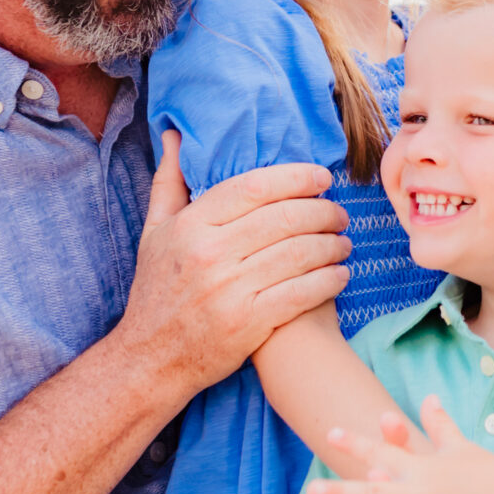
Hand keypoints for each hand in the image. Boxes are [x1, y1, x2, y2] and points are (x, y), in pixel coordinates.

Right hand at [121, 132, 350, 391]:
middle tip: (339, 214)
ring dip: (332, 245)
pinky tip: (340, 274)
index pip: (255, 187)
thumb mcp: (154, 232)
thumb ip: (169, 181)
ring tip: (343, 243)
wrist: (150, 360)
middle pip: (285, 218)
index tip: (321, 178)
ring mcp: (230, 290)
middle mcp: (210, 254)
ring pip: (299, 253)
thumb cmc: (157, 290)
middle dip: (323, 211)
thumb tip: (175, 134)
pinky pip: (302, 292)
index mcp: (190, 225)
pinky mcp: (248, 324)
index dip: (295, 177)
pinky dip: (329, 280)